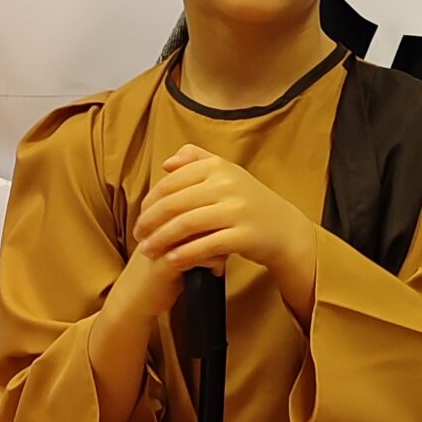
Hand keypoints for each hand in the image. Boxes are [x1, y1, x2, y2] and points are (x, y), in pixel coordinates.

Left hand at [134, 146, 315, 299]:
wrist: (284, 228)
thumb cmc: (249, 202)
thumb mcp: (228, 173)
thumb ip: (197, 160)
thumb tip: (167, 164)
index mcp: (218, 167)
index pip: (171, 183)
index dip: (150, 201)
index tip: (140, 216)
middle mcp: (227, 184)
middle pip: (175, 204)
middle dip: (150, 222)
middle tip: (137, 236)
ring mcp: (237, 210)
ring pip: (186, 225)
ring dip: (161, 240)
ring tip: (147, 251)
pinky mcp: (244, 235)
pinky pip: (206, 245)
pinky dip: (185, 254)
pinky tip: (171, 261)